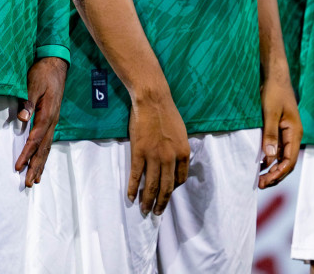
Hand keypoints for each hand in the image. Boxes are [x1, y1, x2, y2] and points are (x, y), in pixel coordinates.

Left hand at [15, 56, 67, 186]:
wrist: (56, 64)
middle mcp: (52, 121)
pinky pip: (48, 140)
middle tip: (28, 183)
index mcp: (47, 115)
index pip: (35, 139)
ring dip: (40, 163)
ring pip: (47, 147)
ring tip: (35, 179)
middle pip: (43, 149)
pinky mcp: (51, 118)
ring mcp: (53, 121)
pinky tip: (40, 160)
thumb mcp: (33, 84)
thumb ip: (28, 102)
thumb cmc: (43, 73)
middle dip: (35, 166)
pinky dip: (43, 154)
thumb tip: (22, 119)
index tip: (18, 167)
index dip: (26, 154)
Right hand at [127, 86, 187, 215]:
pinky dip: (132, 188)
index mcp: (183, 153)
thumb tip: (175, 163)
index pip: (179, 179)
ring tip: (144, 209)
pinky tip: (130, 197)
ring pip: (151, 185)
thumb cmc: (167, 113)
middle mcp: (170, 158)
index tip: (166, 193)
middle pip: (166, 187)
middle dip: (161, 203)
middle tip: (157, 212)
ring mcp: (154, 156)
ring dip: (147, 200)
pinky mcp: (139, 152)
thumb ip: (179, 150)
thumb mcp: (181, 133)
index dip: (172, 189)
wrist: (153, 100)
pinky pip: (135, 175)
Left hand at [257, 71, 300, 187]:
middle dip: (275, 175)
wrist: (274, 76)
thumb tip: (270, 157)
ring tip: (260, 178)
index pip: (289, 160)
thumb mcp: (270, 113)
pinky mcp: (279, 129)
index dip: (279, 173)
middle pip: (287, 162)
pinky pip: (277, 148)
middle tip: (261, 184)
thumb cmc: (274, 92)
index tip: (266, 181)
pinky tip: (260, 164)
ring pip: (282, 157)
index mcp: (295, 133)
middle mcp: (293, 135)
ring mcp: (286, 133)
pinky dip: (270, 158)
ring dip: (272, 168)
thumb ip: (270, 134)